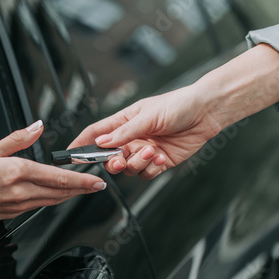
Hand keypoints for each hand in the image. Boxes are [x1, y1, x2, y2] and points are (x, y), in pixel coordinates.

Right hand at [0, 120, 106, 227]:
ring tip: (82, 190)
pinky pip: (39, 206)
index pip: (57, 177)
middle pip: (60, 192)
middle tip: (97, 185)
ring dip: (69, 195)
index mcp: (17, 173)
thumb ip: (18, 138)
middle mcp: (20, 192)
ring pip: (51, 201)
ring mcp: (17, 206)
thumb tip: (37, 126)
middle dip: (82, 190)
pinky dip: (52, 200)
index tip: (96, 180)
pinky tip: (56, 195)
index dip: (81, 180)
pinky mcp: (12, 214)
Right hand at [69, 88, 221, 179]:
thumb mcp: (148, 115)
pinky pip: (146, 173)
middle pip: (110, 158)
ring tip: (152, 152)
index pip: (96, 134)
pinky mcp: (159, 161)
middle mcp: (131, 138)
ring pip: (128, 168)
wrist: (207, 112)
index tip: (71, 153)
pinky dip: (152, 168)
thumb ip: (125, 131)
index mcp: (124, 123)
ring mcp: (144, 150)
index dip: (82, 144)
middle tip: (121, 160)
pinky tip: (162, 157)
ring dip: (138, 164)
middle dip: (113, 162)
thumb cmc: (178, 104)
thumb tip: (102, 142)